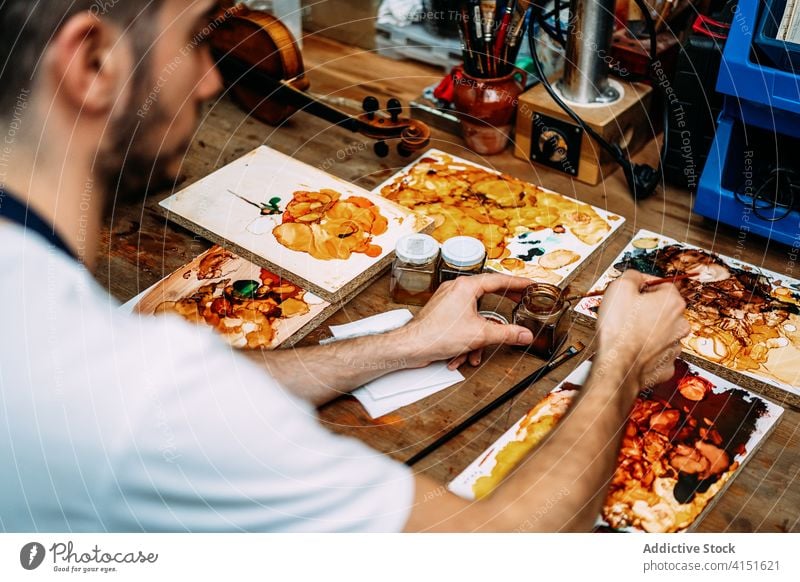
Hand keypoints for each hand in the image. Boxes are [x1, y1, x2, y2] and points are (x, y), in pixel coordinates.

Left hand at [397, 274, 534, 368]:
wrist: (411, 346)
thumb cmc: (436, 334)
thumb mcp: (480, 335)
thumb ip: (506, 333)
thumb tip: (524, 334)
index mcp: (466, 286)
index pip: (499, 280)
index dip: (518, 283)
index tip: (531, 284)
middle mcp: (456, 289)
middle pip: (487, 295)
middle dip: (501, 310)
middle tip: (519, 303)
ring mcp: (448, 301)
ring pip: (474, 316)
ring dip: (478, 338)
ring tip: (477, 352)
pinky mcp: (443, 314)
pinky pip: (462, 324)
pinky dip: (466, 340)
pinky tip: (462, 356)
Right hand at [596, 270, 689, 387]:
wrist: (617, 365)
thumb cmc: (619, 329)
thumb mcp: (619, 288)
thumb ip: (632, 276)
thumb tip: (636, 276)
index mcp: (672, 302)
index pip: (663, 284)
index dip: (644, 285)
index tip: (632, 291)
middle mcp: (680, 324)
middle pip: (664, 309)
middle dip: (647, 309)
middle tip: (627, 312)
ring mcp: (675, 346)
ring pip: (662, 331)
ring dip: (648, 330)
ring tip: (627, 333)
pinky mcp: (667, 365)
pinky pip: (658, 352)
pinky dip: (647, 350)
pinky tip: (633, 349)